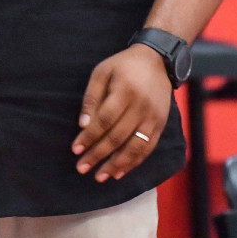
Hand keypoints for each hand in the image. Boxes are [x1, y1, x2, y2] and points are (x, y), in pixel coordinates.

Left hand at [70, 44, 172, 182]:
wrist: (157, 61)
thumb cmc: (123, 66)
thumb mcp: (102, 72)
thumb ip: (92, 97)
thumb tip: (83, 125)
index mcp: (125, 91)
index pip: (104, 120)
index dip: (89, 136)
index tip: (75, 149)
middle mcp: (141, 107)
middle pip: (117, 137)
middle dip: (98, 155)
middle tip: (82, 168)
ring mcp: (153, 118)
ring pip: (134, 148)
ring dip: (116, 165)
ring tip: (100, 176)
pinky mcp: (161, 125)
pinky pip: (147, 149)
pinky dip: (133, 162)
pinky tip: (119, 172)